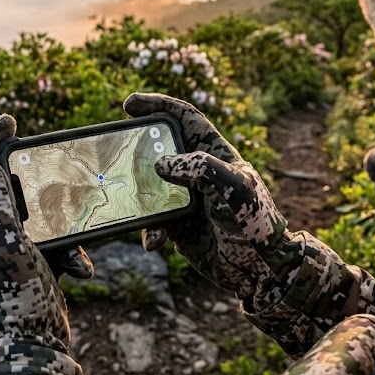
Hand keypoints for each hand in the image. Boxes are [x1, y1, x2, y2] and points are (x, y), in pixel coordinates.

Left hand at [0, 115, 90, 342]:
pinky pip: (59, 243)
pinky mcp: (37, 264)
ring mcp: (13, 249)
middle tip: (52, 162)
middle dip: (34, 178)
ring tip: (74, 239)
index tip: (9, 118)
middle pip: (9, 188)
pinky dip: (74, 252)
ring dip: (63, 224)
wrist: (33, 347)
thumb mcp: (3, 244)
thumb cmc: (13, 297)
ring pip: (40, 215)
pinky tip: (82, 269)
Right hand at [123, 93, 288, 298]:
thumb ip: (200, 168)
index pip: (184, 119)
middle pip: (160, 149)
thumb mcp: (234, 187)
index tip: (129, 104)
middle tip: (114, 145)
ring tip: (127, 199)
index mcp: (215, 154)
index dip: (158, 105)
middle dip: (136, 146)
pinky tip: (155, 241)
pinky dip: (149, 230)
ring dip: (137, 194)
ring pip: (150, 187)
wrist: (260, 269)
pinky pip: (152, 222)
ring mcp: (185, 199)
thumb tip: (160, 164)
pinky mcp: (178, 226)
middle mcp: (198, 174)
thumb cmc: (256, 223)